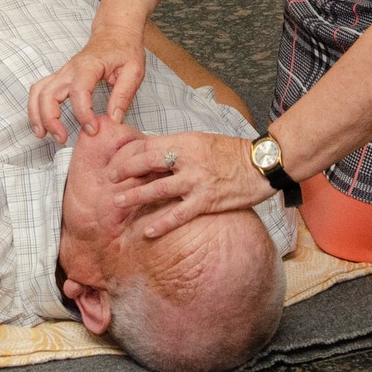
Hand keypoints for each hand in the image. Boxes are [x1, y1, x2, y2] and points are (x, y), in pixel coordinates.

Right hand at [27, 26, 145, 142]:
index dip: (83, 113)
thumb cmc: (125, 49)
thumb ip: (124, 95)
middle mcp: (70, 69)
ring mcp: (62, 72)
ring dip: (36, 114)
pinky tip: (42, 123)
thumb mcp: (134, 70)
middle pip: (48, 93)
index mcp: (89, 66)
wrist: (115, 32)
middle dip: (50, 118)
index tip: (93, 130)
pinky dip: (36, 107)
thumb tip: (114, 120)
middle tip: (62, 139)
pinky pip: (40, 90)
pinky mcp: (60, 77)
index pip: (78, 91)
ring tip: (42, 135)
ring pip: (38, 91)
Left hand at [109, 131, 273, 237]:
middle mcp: (188, 158)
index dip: (127, 153)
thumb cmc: (232, 152)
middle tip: (109, 180)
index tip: (115, 162)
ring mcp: (196, 180)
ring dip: (135, 196)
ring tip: (117, 202)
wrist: (262, 164)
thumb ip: (179, 148)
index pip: (147, 144)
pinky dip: (162, 223)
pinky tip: (147, 231)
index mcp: (185, 141)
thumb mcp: (202, 141)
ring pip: (158, 188)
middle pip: (147, 162)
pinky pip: (179, 214)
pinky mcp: (207, 201)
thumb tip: (153, 154)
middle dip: (124, 171)